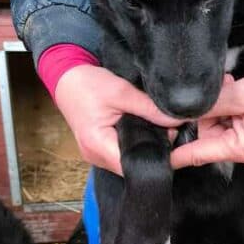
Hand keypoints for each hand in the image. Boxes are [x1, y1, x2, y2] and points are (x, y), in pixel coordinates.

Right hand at [55, 65, 181, 174]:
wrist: (66, 78)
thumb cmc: (87, 84)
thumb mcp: (122, 91)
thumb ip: (150, 108)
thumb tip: (177, 120)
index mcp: (97, 145)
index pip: (133, 165)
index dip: (156, 156)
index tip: (173, 142)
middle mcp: (95, 156)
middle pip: (131, 165)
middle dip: (152, 151)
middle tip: (169, 133)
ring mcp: (95, 155)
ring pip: (127, 160)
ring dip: (143, 148)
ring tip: (157, 131)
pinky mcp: (98, 149)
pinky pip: (120, 153)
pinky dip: (133, 145)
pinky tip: (143, 132)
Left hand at [170, 73, 243, 168]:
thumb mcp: (241, 96)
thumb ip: (211, 103)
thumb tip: (183, 109)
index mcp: (241, 149)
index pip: (198, 154)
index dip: (176, 153)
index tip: (156, 156)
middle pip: (207, 135)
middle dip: (207, 113)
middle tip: (220, 91)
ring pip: (218, 125)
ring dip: (219, 106)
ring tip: (232, 86)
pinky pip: (231, 121)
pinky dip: (229, 106)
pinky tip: (234, 88)